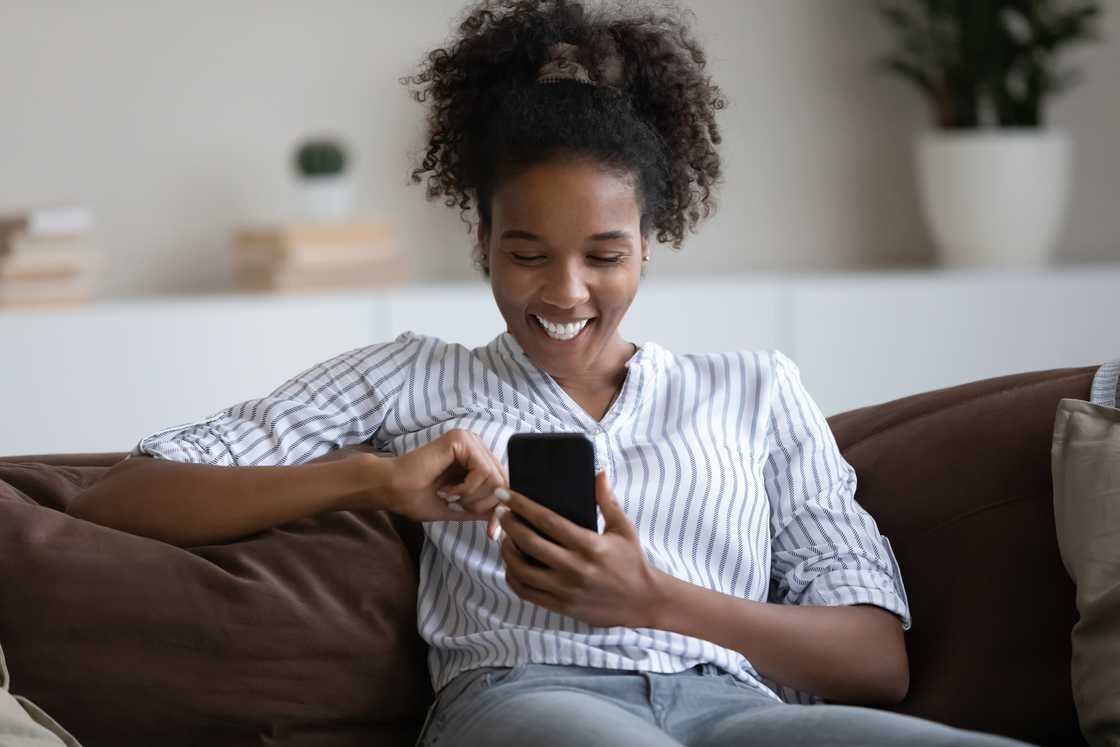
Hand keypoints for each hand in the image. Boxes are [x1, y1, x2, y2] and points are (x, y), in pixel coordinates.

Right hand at [356, 429, 507, 523]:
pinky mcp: (460, 439)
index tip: (491, 534)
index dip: (499, 510)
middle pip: (503, 481)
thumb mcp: (458, 507)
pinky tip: (447, 489)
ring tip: (449, 495)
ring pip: (495, 477)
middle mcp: (474, 445)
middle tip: (460, 506)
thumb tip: (503, 514)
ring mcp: (468, 440)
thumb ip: (481, 508)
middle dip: (485, 505)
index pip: (502, 482)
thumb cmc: (416, 498)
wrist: (392, 490)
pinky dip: (467, 488)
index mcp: (473, 459)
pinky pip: (482, 470)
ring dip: (473, 497)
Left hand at [496, 471, 663, 627]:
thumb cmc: (632, 562)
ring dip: (507, 552)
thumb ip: (607, 501)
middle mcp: (575, 568)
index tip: (506, 494)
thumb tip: (598, 472)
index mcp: (589, 545)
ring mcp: (566, 589)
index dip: (522, 505)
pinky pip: (527, 592)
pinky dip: (513, 577)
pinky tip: (512, 565)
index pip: (547, 521)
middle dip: (509, 524)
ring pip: (522, 570)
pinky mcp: (562, 606)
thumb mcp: (624, 528)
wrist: (644, 602)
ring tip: (506, 538)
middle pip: (529, 543)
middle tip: (501, 512)